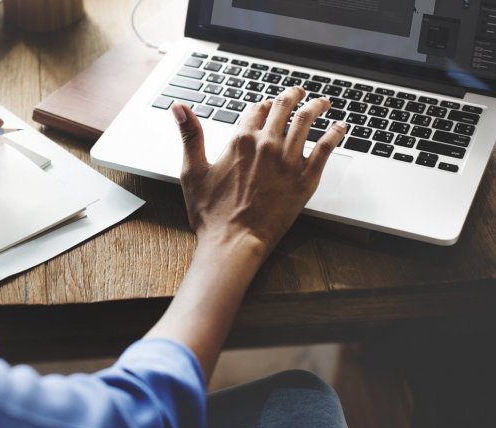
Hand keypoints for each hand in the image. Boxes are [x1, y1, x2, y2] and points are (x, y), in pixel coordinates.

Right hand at [172, 86, 347, 254]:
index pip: (255, 110)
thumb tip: (179, 108)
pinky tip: (341, 127)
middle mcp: (266, 145)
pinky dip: (335, 133)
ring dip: (316, 106)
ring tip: (323, 102)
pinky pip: (326, 148)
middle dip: (292, 96)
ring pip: (307, 121)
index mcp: (240, 141)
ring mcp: (288, 161)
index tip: (266, 105)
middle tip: (299, 93)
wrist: (234, 241)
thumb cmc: (211, 214)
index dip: (261, 105)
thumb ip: (190, 135)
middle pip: (283, 109)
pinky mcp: (306, 178)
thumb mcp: (192, 171)